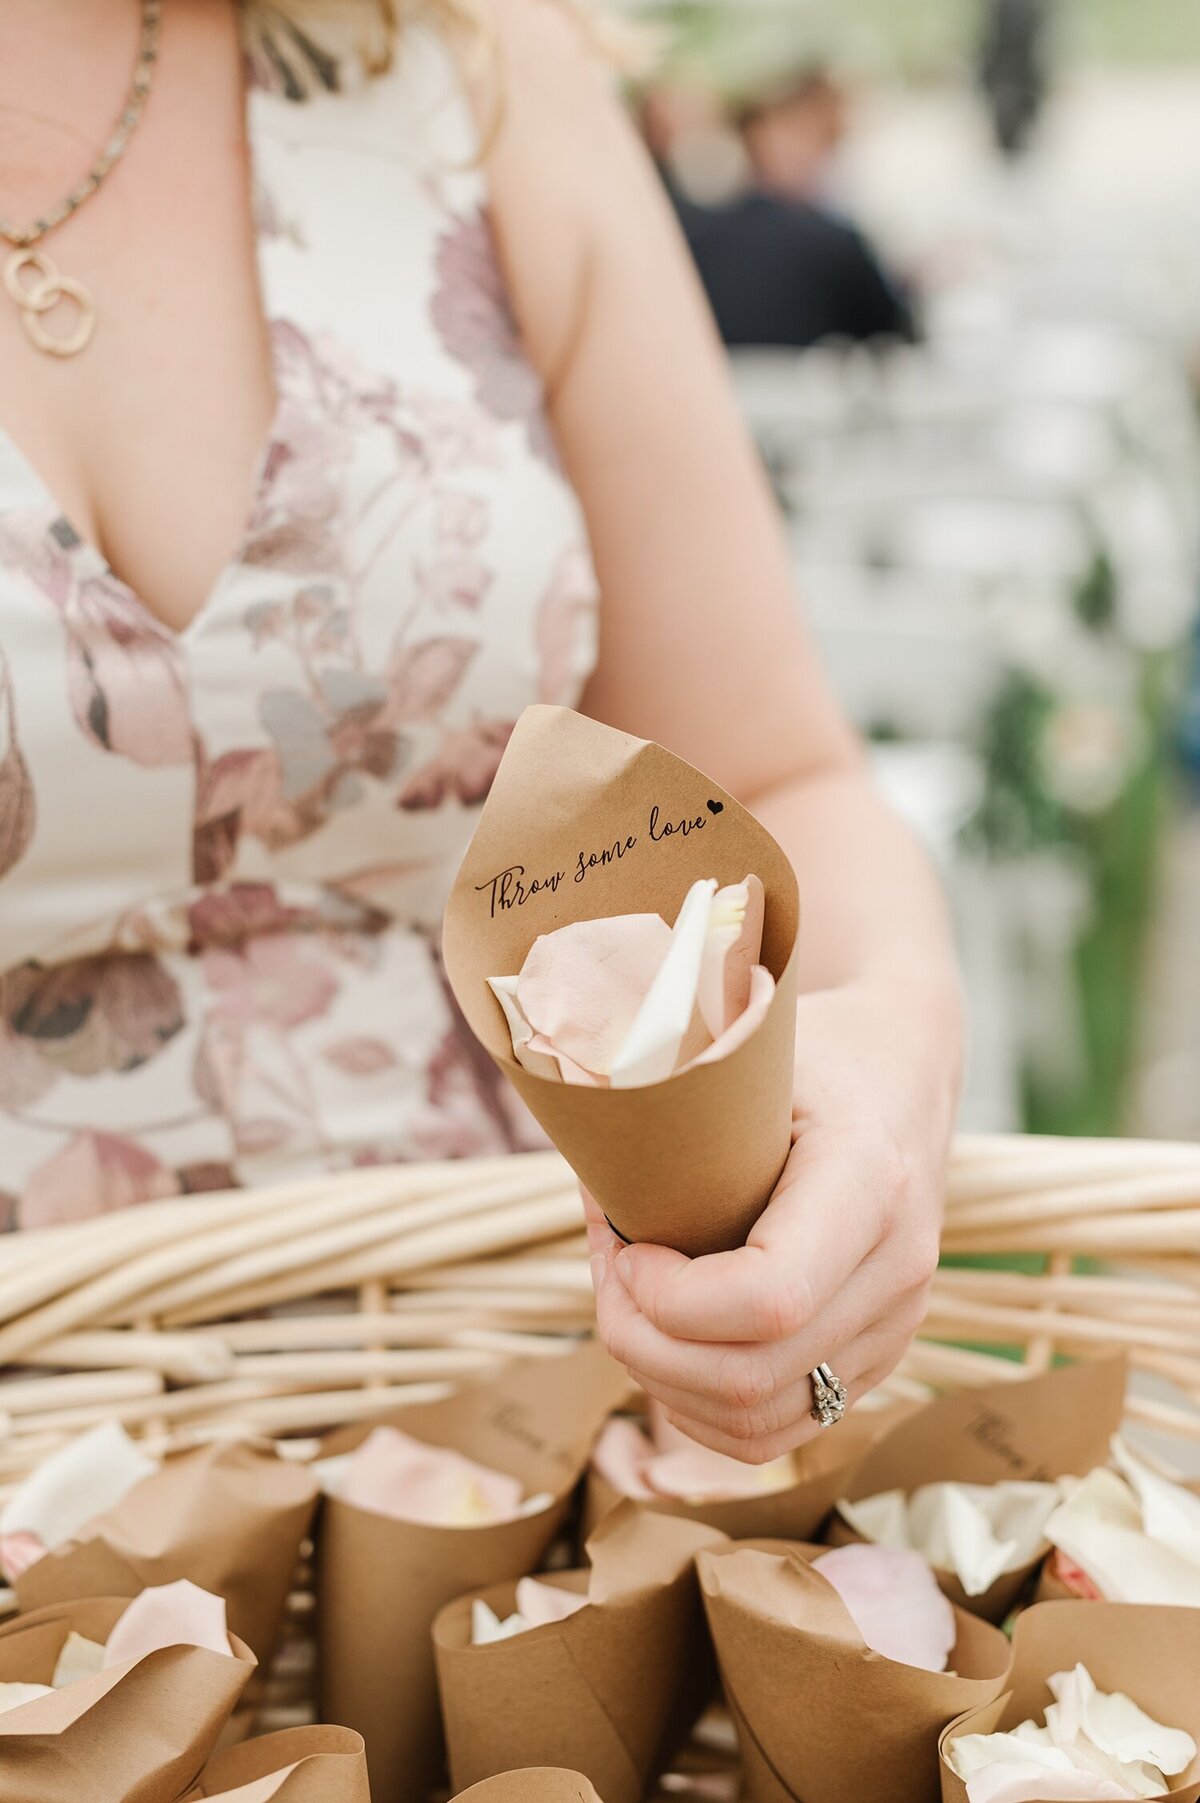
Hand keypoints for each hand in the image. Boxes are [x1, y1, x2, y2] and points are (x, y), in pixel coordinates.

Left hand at [585, 978, 959, 1462]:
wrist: (902, 1066)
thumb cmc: (807, 1052)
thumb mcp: (746, 1056)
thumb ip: (673, 1114)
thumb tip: (580, 1175)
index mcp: (871, 1181)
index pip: (769, 1298)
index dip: (670, 1298)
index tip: (624, 1245)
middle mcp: (899, 1269)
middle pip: (750, 1377)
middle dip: (642, 1342)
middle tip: (607, 1273)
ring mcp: (896, 1325)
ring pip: (758, 1423)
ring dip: (661, 1380)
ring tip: (629, 1305)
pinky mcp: (877, 1358)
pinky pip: (780, 1429)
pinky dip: (700, 1407)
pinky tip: (667, 1343)